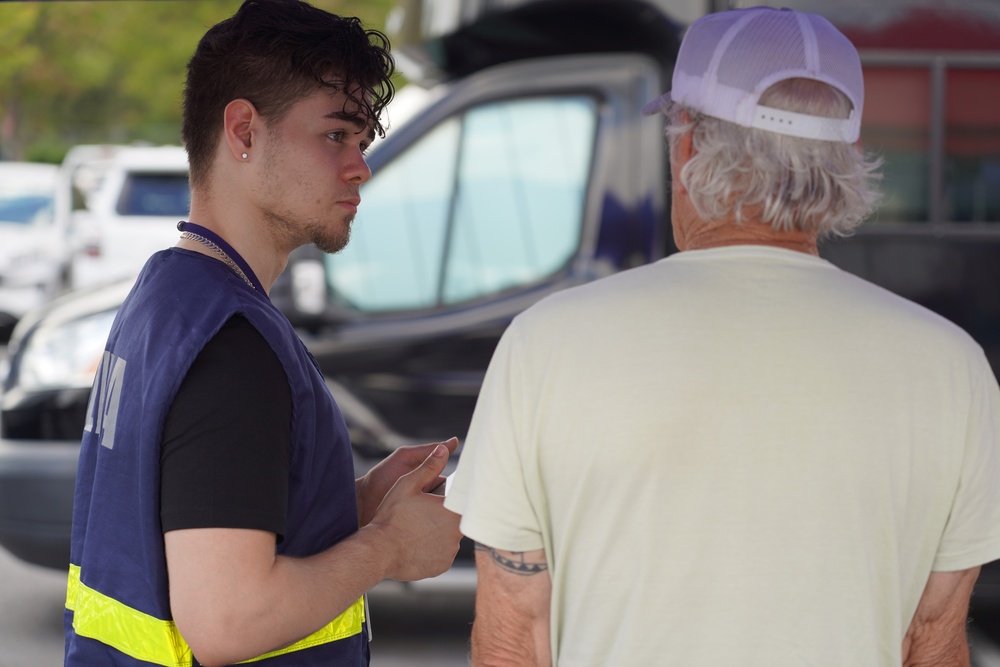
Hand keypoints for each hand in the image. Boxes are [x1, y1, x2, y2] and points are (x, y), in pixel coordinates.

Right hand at [367, 444, 462, 581]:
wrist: (378, 551)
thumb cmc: (392, 517)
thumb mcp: (408, 485)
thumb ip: (429, 467)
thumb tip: (444, 448)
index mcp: (453, 511)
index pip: (462, 501)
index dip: (451, 499)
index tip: (439, 500)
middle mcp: (457, 534)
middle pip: (454, 520)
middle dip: (442, 516)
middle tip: (422, 515)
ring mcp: (450, 552)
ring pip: (448, 537)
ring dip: (438, 533)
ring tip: (416, 530)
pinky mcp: (442, 566)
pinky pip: (441, 554)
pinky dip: (432, 549)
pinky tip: (416, 544)